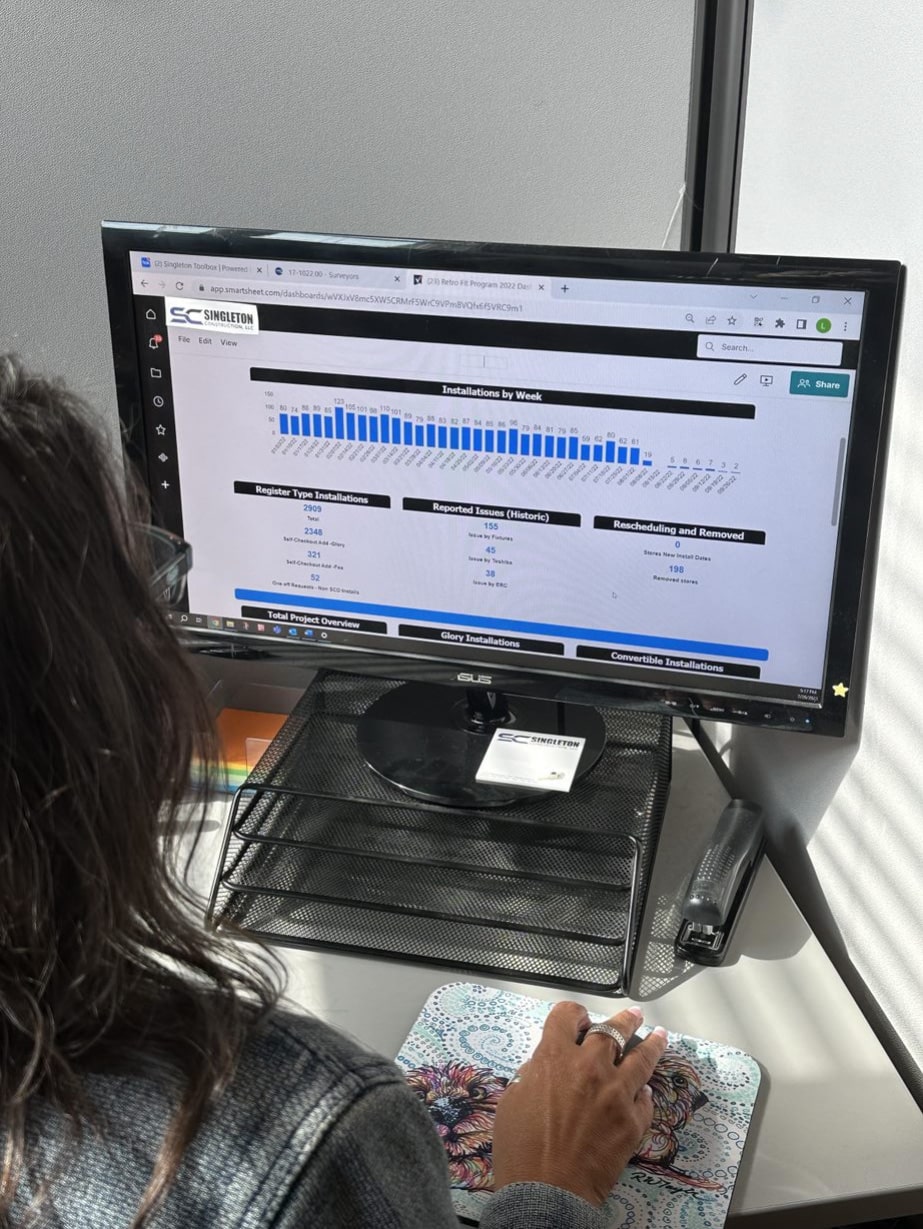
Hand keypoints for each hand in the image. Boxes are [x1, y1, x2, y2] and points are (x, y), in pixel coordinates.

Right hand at [490, 1002, 667, 1206]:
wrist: (546, 1189)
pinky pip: (645, 1100)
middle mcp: (590, 1066)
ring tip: (659, 1036)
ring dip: (652, 1044)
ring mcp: (616, 1092)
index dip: (573, 1014)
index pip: (567, 1015)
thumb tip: (546, 1067)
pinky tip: (646, 1092)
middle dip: (624, 1020)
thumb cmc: (521, 1148)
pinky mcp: (633, 1121)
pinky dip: (644, 1093)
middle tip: (634, 1016)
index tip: (579, 1019)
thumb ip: (533, 1074)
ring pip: (642, 1057)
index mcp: (555, 1056)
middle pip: (613, 1030)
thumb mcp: (513, 1099)